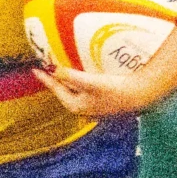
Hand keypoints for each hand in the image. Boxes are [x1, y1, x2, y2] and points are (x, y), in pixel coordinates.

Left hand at [33, 58, 158, 120]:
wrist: (141, 96)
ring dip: (67, 81)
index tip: (35, 69)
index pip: (56, 90)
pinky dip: (79, 82)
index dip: (46, 79)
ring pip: (74, 92)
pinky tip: (83, 75)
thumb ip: (71, 76)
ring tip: (61, 71)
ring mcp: (93, 107)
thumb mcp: (90, 82)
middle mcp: (83, 109)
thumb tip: (54, 70)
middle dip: (55, 81)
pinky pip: (85, 90)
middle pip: (64, 92)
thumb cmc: (115, 90)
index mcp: (76, 106)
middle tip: (46, 68)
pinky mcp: (103, 102)